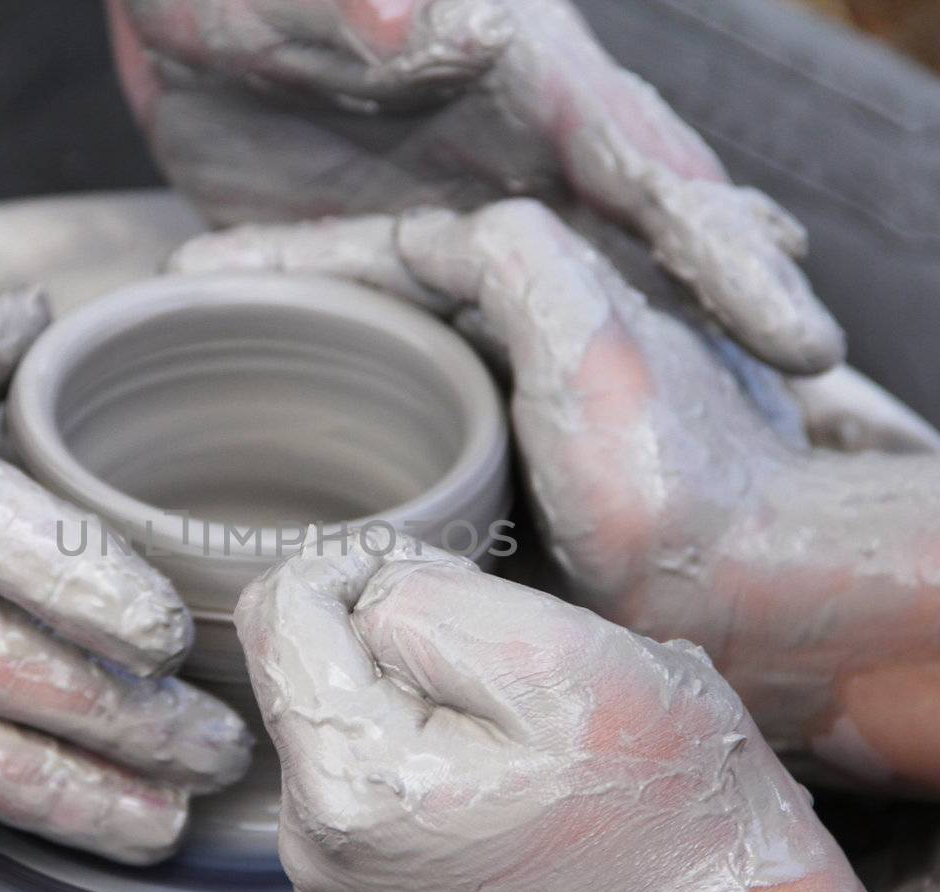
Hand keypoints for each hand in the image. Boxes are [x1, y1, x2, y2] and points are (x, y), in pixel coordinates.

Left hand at [110, 0, 843, 373]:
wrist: (167, 20)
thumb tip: (450, 20)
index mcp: (521, 74)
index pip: (648, 167)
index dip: (725, 251)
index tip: (801, 334)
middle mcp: (519, 143)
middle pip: (651, 234)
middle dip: (730, 309)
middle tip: (812, 404)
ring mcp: (469, 197)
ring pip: (583, 283)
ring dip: (657, 343)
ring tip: (734, 422)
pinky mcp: (407, 242)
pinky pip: (482, 316)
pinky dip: (528, 361)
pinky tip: (565, 414)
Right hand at [175, 202, 939, 810]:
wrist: (757, 604)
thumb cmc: (680, 483)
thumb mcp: (590, 337)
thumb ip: (512, 260)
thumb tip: (429, 239)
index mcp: (542, 284)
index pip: (384, 250)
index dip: (282, 260)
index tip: (190, 275)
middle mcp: (530, 340)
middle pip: (376, 305)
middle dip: (277, 307)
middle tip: (182, 325)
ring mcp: (522, 419)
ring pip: (383, 375)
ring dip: (300, 373)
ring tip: (211, 391)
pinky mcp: (518, 493)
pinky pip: (402, 444)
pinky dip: (340, 444)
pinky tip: (290, 472)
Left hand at [235, 537, 939, 891]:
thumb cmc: (662, 802)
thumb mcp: (556, 657)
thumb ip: (424, 600)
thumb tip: (359, 591)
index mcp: (349, 783)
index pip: (283, 605)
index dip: (371, 565)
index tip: (464, 596)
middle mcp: (314, 842)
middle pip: (304, 659)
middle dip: (396, 634)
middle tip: (507, 671)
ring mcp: (334, 874)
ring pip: (338, 708)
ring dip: (414, 688)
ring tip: (515, 729)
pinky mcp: (364, 885)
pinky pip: (363, 766)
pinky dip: (422, 742)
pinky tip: (500, 773)